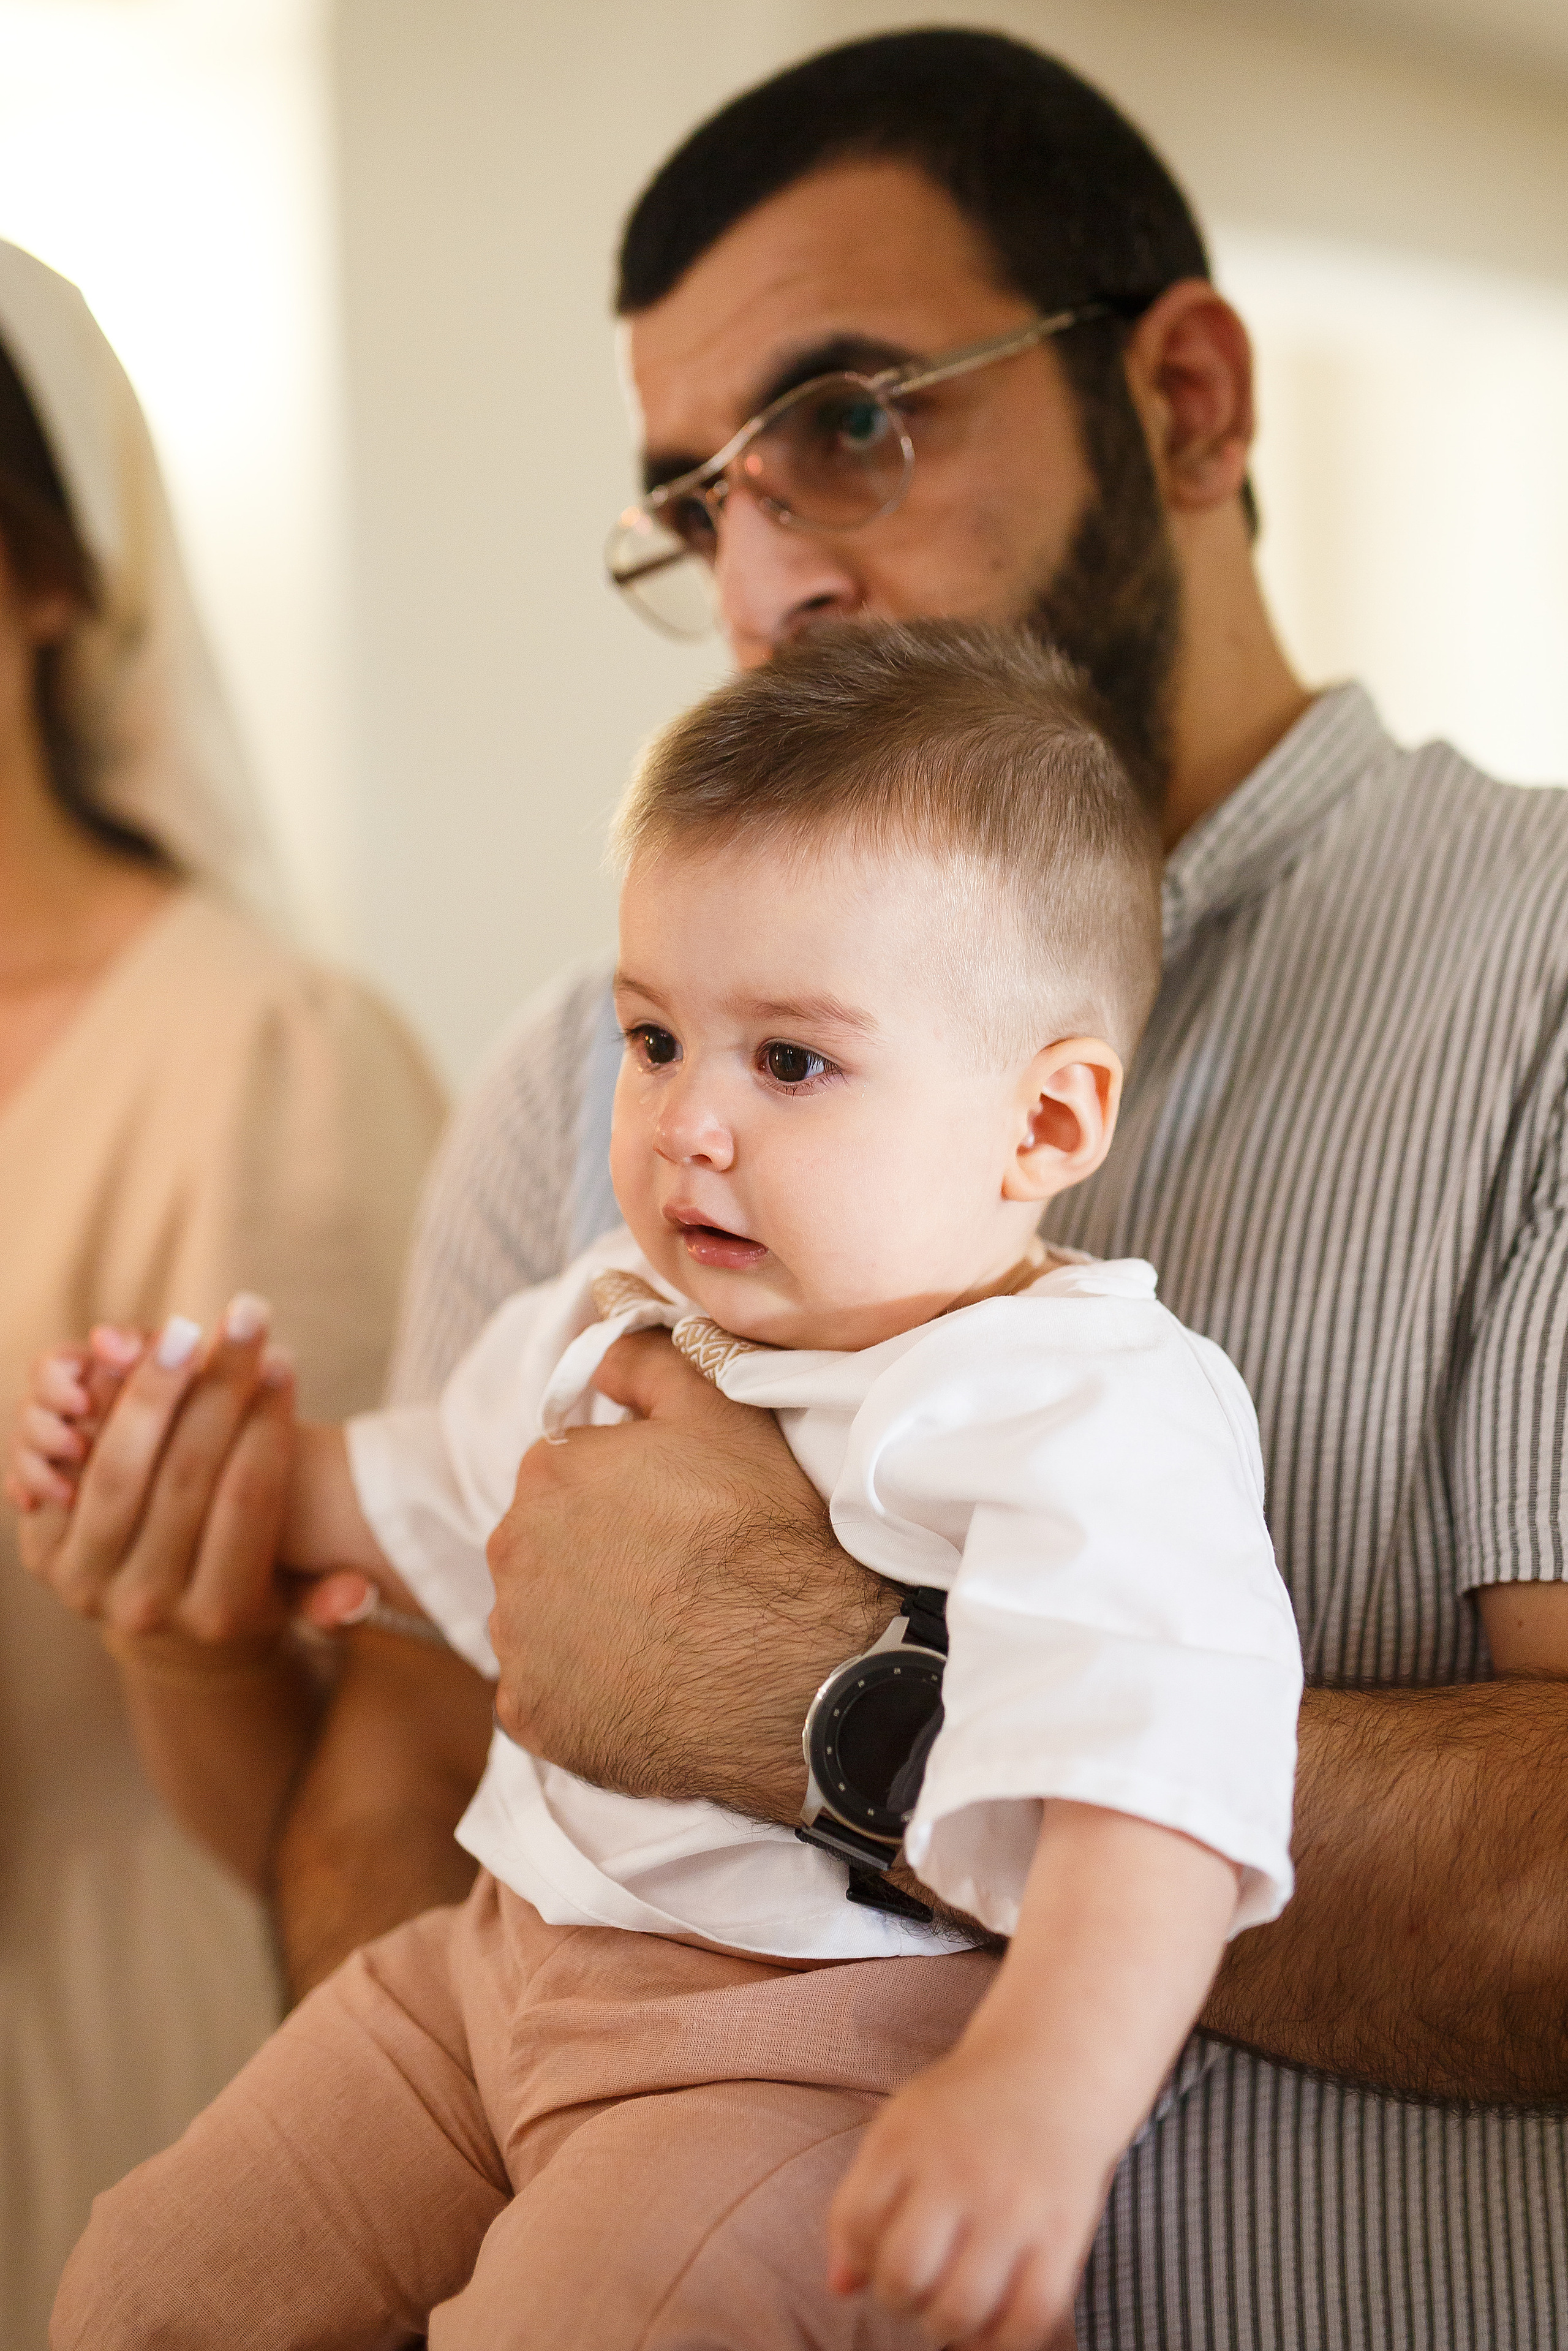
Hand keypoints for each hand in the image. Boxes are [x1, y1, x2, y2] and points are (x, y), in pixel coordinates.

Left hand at [10, 1300, 371, 1641]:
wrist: (160, 1606)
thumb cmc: (245, 1577)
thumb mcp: (294, 1598)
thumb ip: (331, 1599)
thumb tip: (358, 1590)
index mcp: (220, 1617)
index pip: (247, 1501)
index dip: (266, 1425)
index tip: (283, 1362)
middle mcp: (147, 1608)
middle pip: (184, 1477)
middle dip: (219, 1388)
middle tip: (246, 1317)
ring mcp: (86, 1584)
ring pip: (120, 1468)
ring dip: (155, 1389)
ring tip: (189, 1330)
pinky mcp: (43, 1552)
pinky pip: (72, 1465)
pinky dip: (99, 1409)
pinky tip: (132, 1358)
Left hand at [486, 1326, 891, 1816]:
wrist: (800, 1674)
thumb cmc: (764, 1536)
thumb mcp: (721, 1414)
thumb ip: (648, 1357)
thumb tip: (599, 1310)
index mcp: (548, 1474)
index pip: (566, 1471)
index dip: (624, 1492)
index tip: (675, 1518)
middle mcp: (510, 1552)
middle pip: (543, 1544)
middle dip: (595, 1554)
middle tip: (674, 1575)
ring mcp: (516, 1641)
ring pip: (539, 1618)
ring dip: (585, 1622)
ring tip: (665, 1634)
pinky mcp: (528, 1715)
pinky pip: (544, 1694)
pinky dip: (582, 1692)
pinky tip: (645, 1687)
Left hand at [827, 2027, 1096, 2350]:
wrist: (1054, 2067)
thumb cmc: (965, 2109)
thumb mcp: (902, 2129)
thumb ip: (863, 2200)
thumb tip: (839, 2288)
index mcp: (907, 2138)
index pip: (856, 2224)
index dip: (859, 2256)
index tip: (881, 2253)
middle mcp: (958, 2170)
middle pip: (904, 2275)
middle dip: (899, 2298)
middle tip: (916, 2288)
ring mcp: (1013, 2204)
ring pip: (960, 2309)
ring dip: (945, 2326)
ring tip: (951, 2304)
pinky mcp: (1063, 2233)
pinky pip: (1028, 2318)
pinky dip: (1002, 2341)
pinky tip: (992, 2326)